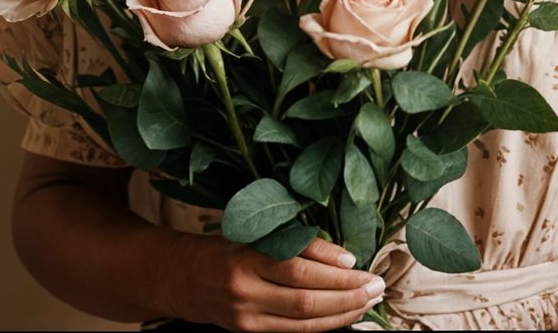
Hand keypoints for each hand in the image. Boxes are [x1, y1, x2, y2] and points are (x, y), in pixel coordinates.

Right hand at [166, 232, 386, 332]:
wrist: (182, 278)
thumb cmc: (222, 248)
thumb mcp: (251, 234)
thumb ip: (291, 242)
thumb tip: (341, 258)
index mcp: (244, 258)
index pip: (295, 265)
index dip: (331, 268)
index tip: (357, 263)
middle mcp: (245, 290)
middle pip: (306, 298)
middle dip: (347, 293)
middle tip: (376, 285)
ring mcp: (248, 317)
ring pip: (305, 320)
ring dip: (344, 312)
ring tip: (368, 301)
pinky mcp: (251, 332)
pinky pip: (296, 331)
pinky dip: (325, 323)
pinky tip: (345, 314)